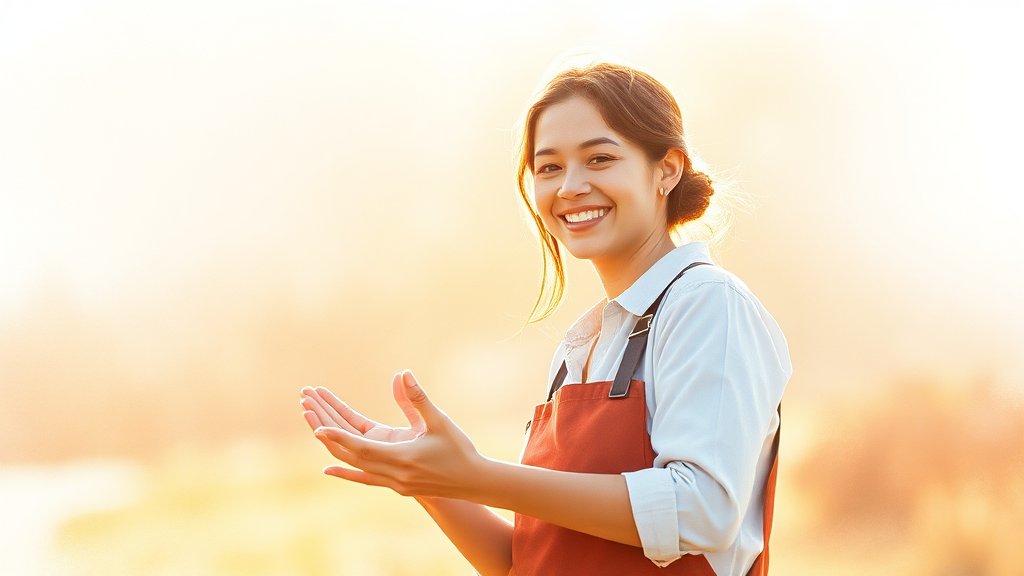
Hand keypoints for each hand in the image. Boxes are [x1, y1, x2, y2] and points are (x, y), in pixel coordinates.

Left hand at [307, 370, 484, 498]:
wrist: (473, 482)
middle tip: (306, 408)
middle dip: (326, 431)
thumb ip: (417, 399)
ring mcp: (391, 482)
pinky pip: (362, 476)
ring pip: (353, 463)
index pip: (362, 447)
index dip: (338, 436)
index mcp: (402, 457)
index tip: (317, 426)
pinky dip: (344, 470)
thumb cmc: (459, 449)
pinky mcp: (393, 484)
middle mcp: (392, 473)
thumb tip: (402, 374)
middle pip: (351, 453)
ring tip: (314, 424)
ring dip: (333, 444)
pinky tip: (327, 466)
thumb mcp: (439, 421)